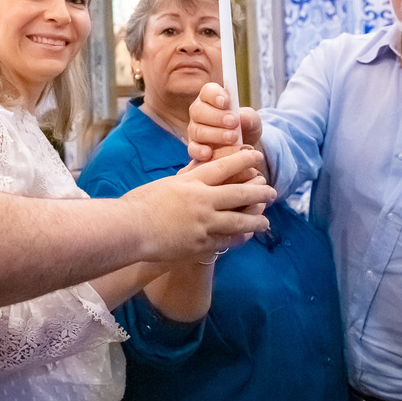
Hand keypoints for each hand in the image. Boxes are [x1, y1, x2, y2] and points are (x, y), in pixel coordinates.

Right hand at [126, 148, 274, 261]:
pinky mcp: (200, 244)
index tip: (257, 155)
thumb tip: (200, 167)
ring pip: (239, 221)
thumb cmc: (138, 204)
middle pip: (239, 194)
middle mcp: (202, 201)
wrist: (129, 229)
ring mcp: (203, 224)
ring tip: (266, 222)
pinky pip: (226, 241)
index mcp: (191, 182)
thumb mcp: (165, 183)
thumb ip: (186, 178)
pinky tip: (245, 238)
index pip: (224, 167)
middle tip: (272, 190)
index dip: (243, 160)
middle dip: (259, 192)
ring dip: (256, 220)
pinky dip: (238, 239)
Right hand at [188, 83, 264, 173]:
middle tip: (233, 122)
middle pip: (199, 110)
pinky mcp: (195, 147)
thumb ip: (248, 117)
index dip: (215, 95)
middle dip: (217, 116)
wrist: (244, 146)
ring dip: (215, 134)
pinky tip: (209, 153)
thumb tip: (241, 117)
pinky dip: (199, 151)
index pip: (208, 91)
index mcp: (211, 98)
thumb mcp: (252, 120)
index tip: (226, 102)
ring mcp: (195, 130)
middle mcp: (199, 112)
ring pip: (197, 130)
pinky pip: (192, 148)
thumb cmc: (245, 126)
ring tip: (232, 138)